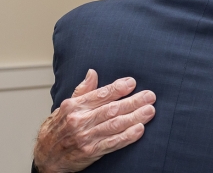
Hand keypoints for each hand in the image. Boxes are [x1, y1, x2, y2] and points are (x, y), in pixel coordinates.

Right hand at [33, 69, 155, 172]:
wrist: (46, 156)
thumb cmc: (58, 128)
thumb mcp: (66, 106)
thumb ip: (83, 90)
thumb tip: (92, 72)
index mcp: (74, 106)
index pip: (100, 94)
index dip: (118, 88)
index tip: (132, 83)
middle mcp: (79, 120)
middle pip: (111, 109)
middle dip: (133, 101)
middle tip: (150, 96)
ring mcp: (85, 137)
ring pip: (114, 125)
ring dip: (135, 117)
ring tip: (150, 110)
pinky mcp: (90, 151)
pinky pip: (112, 143)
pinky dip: (127, 136)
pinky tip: (140, 129)